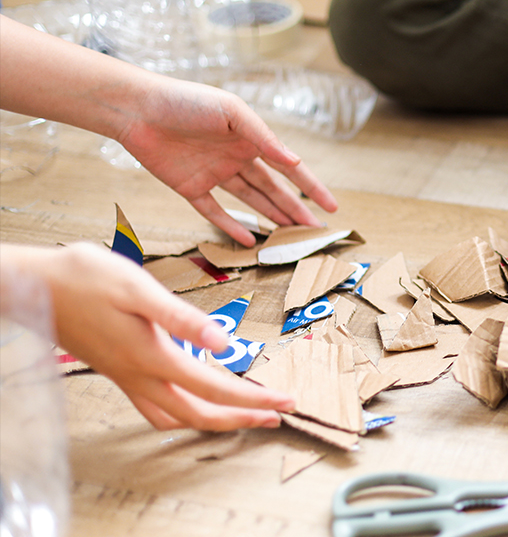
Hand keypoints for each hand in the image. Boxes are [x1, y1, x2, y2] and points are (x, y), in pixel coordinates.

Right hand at [6, 243, 293, 430]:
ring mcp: (126, 377)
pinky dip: (182, 411)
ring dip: (214, 419)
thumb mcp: (138, 288)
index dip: (254, 398)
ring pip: (176, 416)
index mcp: (152, 357)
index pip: (215, 388)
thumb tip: (225, 344)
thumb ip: (183, 319)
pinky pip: (155, 407)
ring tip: (244, 414)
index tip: (286, 402)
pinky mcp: (116, 370)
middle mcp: (140, 375)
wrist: (30, 284)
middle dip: (242, 418)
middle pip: (199, 414)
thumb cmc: (82, 278)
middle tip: (277, 416)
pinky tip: (193, 397)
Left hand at [117, 79, 338, 246]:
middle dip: (295, 210)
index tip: (331, 207)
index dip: (311, 188)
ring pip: (250, 201)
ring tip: (290, 237)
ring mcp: (214, 174)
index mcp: (251, 139)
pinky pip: (214, 211)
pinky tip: (249, 240)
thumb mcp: (231, 113)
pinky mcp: (190, 187)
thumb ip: (263, 137)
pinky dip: (230, 226)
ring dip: (270, 217)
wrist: (137, 108)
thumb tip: (294, 162)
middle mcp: (236, 158)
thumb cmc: (186, 100)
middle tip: (314, 231)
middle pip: (273, 190)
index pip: (289, 169)